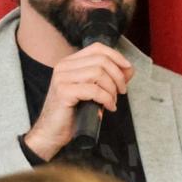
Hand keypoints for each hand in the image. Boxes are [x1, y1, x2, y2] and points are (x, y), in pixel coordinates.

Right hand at [24, 43, 133, 159]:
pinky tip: (108, 107)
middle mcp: (64, 66)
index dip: (116, 56)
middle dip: (117, 76)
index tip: (128, 69)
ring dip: (112, 89)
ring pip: (98, 73)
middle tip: (121, 91)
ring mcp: (62, 78)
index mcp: (70, 63)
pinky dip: (106, 98)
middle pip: (101, 60)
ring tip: (112, 101)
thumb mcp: (93, 93)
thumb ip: (109, 79)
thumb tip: (129, 70)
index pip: (97, 48)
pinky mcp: (64, 92)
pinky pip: (93, 90)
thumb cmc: (72, 114)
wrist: (52, 133)